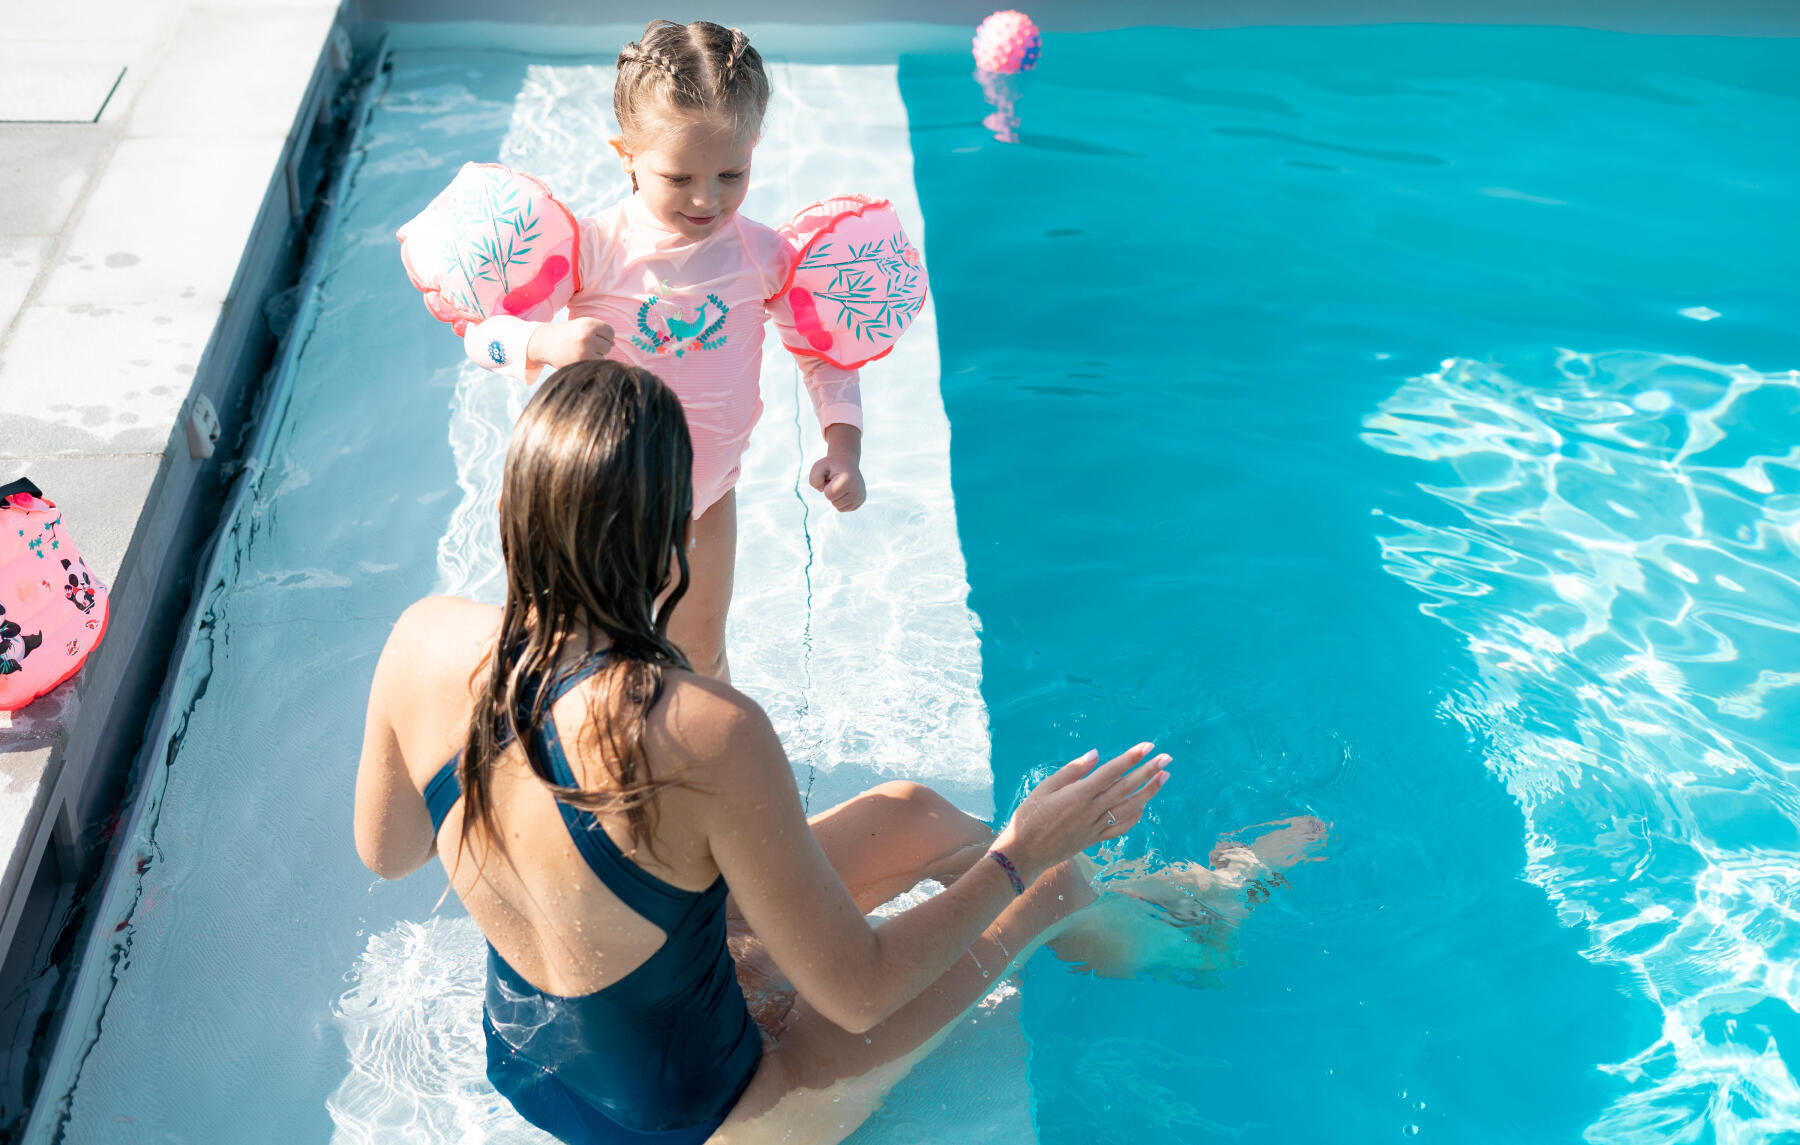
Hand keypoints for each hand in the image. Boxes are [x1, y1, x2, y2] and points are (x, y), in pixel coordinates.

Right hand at [527, 317, 613, 369]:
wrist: (545, 343)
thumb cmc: (567, 334)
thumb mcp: (582, 326)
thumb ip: (600, 333)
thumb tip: (614, 344)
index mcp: (588, 324)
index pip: (610, 332)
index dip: (603, 335)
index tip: (591, 335)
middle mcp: (587, 337)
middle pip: (608, 346)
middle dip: (599, 346)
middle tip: (583, 344)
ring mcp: (584, 352)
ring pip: (603, 357)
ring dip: (595, 356)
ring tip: (580, 351)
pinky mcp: (581, 364)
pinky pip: (596, 365)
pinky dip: (590, 363)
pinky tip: (579, 358)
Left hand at [809, 453, 865, 511]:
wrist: (846, 462)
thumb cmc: (831, 465)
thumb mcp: (818, 467)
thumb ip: (814, 478)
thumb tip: (821, 489)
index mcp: (849, 481)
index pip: (829, 495)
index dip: (826, 487)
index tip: (832, 478)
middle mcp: (858, 490)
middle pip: (835, 503)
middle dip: (831, 493)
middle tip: (836, 481)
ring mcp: (861, 496)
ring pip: (839, 507)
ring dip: (836, 497)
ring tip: (840, 486)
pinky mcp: (861, 500)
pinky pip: (844, 508)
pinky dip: (841, 501)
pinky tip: (845, 491)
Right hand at [993, 743, 1170, 884]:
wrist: (1023, 853)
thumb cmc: (1029, 816)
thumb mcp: (1045, 787)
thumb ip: (1072, 771)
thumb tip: (1096, 755)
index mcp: (1078, 795)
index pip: (1111, 772)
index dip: (1130, 758)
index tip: (1147, 747)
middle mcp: (1090, 811)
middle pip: (1125, 788)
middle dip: (1148, 772)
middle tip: (1167, 758)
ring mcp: (1095, 827)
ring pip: (1129, 808)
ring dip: (1149, 792)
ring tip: (1164, 777)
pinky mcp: (1094, 840)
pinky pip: (1121, 827)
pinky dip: (1136, 815)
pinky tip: (1144, 805)